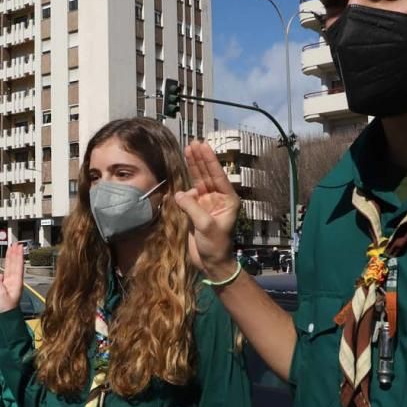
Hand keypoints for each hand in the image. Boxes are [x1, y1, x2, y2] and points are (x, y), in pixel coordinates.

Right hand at [0, 243, 24, 314]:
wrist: (3, 317)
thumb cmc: (5, 309)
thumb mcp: (2, 296)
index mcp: (16, 282)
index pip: (18, 266)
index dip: (18, 256)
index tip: (19, 247)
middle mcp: (14, 281)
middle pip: (14, 264)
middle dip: (14, 254)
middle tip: (15, 244)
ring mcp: (9, 284)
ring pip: (9, 268)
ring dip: (10, 259)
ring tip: (10, 249)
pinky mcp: (3, 287)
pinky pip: (1, 277)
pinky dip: (0, 273)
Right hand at [176, 142, 240, 277]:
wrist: (211, 263)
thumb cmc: (215, 245)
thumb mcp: (206, 225)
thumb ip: (192, 207)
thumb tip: (179, 193)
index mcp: (228, 199)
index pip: (217, 175)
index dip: (209, 160)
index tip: (202, 145)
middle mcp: (218, 198)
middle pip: (208, 174)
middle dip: (200, 159)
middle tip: (193, 143)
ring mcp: (207, 204)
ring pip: (199, 181)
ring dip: (192, 167)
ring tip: (187, 151)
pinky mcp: (196, 211)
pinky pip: (189, 195)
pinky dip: (184, 187)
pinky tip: (180, 177)